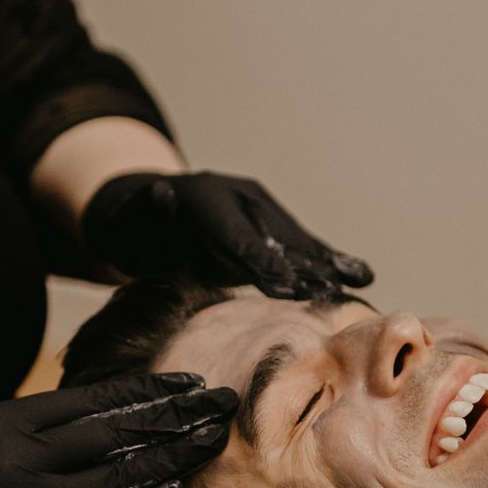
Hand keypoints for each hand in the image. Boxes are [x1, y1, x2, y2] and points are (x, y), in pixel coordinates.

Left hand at [80, 170, 373, 300]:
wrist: (143, 212)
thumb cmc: (134, 225)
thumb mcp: (129, 220)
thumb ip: (146, 212)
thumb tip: (160, 195)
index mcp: (207, 195)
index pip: (237, 234)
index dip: (261, 261)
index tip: (283, 285)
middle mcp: (241, 198)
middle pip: (275, 238)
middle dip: (301, 266)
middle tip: (325, 292)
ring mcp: (259, 211)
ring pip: (295, 242)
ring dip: (324, 265)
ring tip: (356, 280)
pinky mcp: (270, 230)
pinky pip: (301, 248)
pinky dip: (328, 262)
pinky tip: (358, 274)